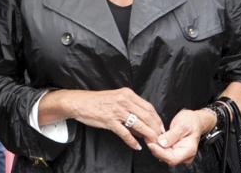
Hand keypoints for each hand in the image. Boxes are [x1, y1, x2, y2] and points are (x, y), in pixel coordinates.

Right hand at [50, 88, 165, 150]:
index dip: (157, 119)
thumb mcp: (116, 99)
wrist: (79, 102)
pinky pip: (125, 133)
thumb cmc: (97, 101)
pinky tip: (136, 146)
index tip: (161, 128)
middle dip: (156, 129)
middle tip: (159, 138)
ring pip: (139, 125)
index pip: (149, 107)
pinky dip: (132, 141)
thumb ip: (130, 109)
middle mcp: (124, 100)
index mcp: (127, 93)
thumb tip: (142, 125)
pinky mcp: (109, 120)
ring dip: (147, 136)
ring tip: (151, 144)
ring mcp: (117, 110)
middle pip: (147, 116)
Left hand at [147, 108, 213, 166]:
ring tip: (149, 137)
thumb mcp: (182, 125)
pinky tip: (152, 138)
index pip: (173, 158)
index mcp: (189, 150)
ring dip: (155, 147)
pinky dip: (157, 145)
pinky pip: (163, 150)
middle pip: (166, 158)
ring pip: (163, 155)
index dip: (160, 153)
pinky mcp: (173, 150)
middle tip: (147, 138)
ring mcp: (178, 153)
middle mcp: (184, 155)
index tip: (151, 144)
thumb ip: (172, 135)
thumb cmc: (191, 121)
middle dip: (156, 149)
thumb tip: (161, 143)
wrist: (194, 120)